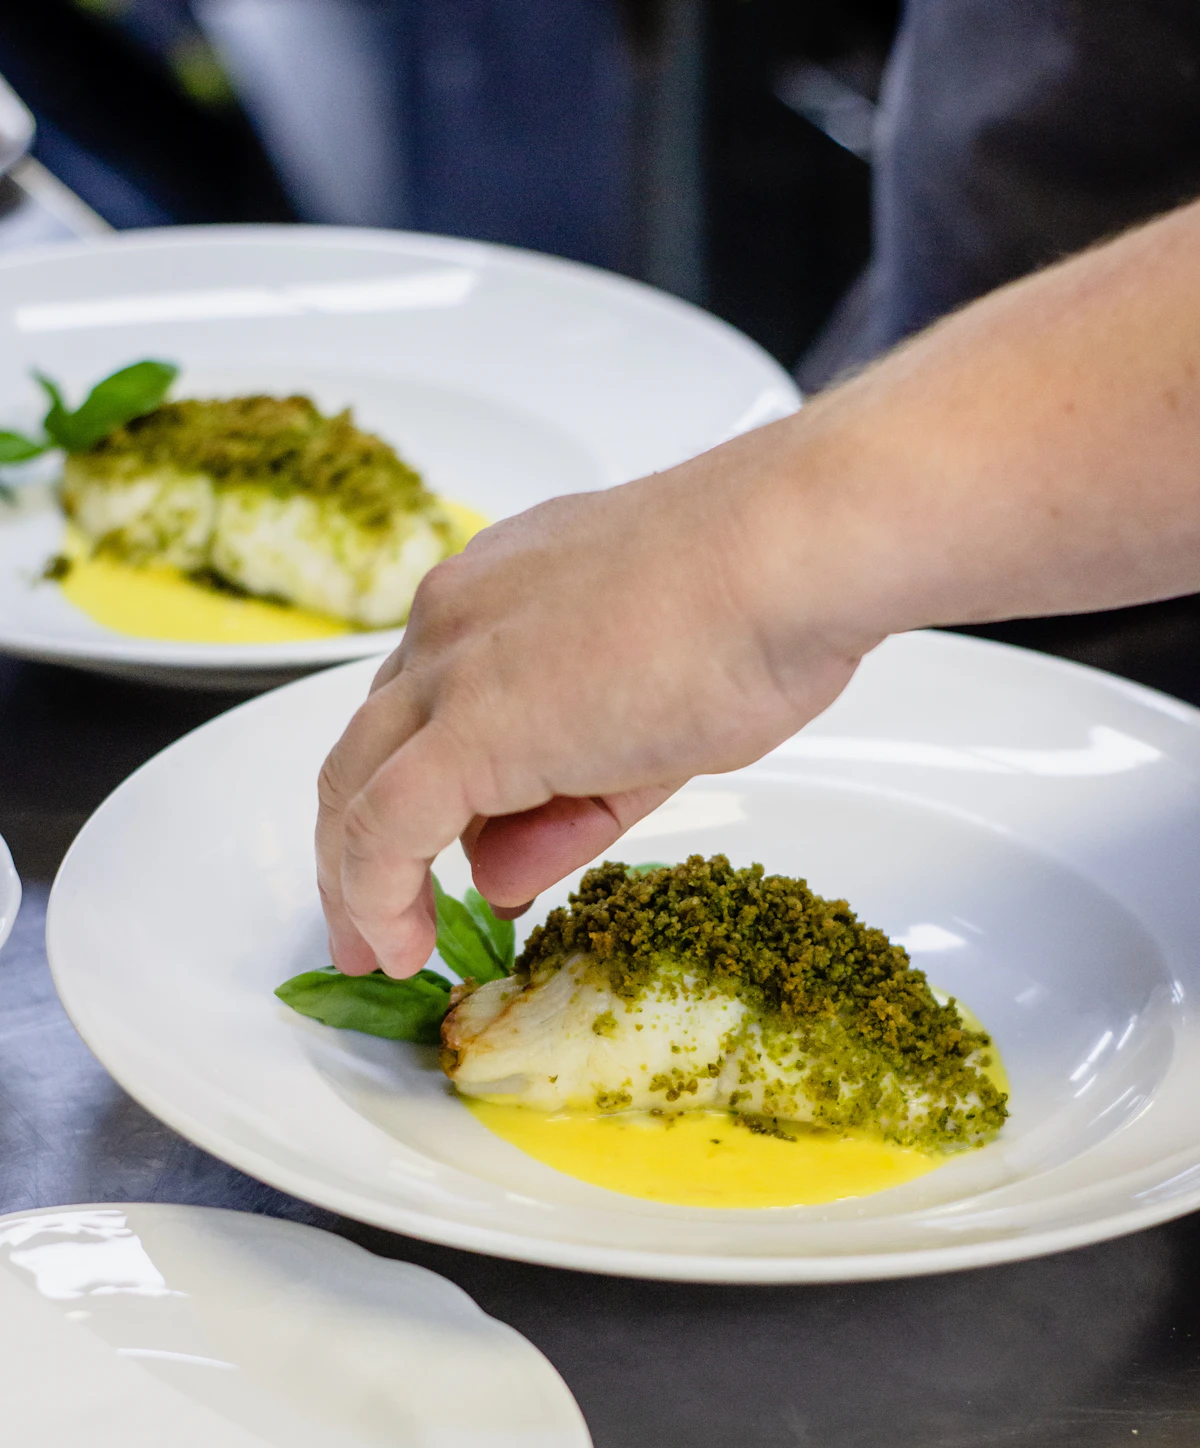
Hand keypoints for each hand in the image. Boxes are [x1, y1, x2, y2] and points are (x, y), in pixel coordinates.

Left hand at [315, 420, 876, 978]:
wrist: (785, 556)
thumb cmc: (756, 606)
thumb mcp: (648, 728)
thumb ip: (564, 805)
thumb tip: (496, 877)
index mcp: (497, 597)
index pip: (427, 707)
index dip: (416, 791)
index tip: (434, 856)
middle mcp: (456, 620)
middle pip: (368, 745)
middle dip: (355, 842)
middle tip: (373, 916)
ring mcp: (454, 667)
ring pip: (355, 784)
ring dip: (354, 878)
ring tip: (376, 948)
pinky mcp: (470, 726)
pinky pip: (384, 828)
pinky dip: (375, 897)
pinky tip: (394, 946)